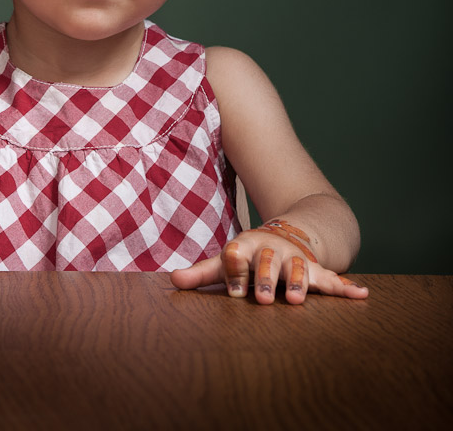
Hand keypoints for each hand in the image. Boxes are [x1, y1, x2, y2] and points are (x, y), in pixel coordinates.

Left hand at [170, 230, 368, 304]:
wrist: (285, 234)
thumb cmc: (250, 255)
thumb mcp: (226, 260)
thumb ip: (202, 273)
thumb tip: (172, 280)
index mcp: (247, 246)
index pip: (237, 256)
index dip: (235, 271)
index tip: (234, 291)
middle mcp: (272, 250)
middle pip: (268, 263)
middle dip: (266, 280)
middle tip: (262, 299)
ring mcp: (295, 260)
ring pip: (299, 270)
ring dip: (299, 284)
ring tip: (297, 300)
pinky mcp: (316, 270)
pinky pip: (332, 278)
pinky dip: (347, 287)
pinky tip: (362, 295)